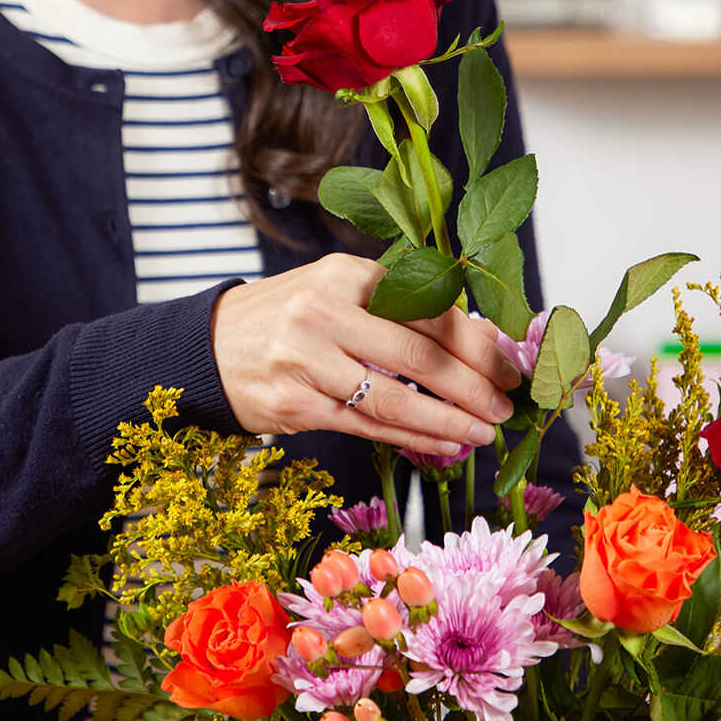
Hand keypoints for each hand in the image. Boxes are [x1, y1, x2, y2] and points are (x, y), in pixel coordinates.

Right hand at [209, 253, 520, 455]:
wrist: (210, 346)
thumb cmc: (292, 319)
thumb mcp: (342, 295)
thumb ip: (404, 312)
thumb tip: (483, 342)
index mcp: (347, 275)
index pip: (428, 309)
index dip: (477, 343)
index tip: (510, 368)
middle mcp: (325, 312)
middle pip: (417, 355)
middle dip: (471, 386)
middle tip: (505, 407)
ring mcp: (306, 360)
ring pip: (394, 399)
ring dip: (447, 421)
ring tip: (482, 432)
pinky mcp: (295, 405)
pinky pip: (366, 426)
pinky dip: (411, 438)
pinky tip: (442, 444)